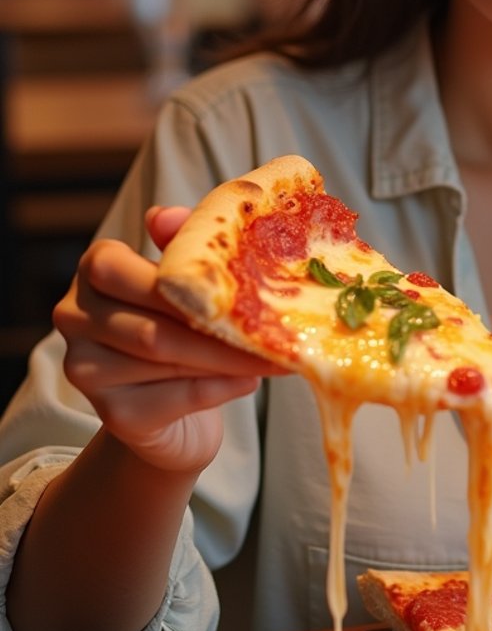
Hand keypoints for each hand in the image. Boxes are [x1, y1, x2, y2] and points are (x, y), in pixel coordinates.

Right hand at [53, 206, 282, 475]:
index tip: (246, 286)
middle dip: (219, 329)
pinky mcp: (112, 414)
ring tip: (276, 354)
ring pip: (165, 360)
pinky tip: (249, 380)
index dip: (185, 282)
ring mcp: (86, 368)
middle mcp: (76, 316)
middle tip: (276, 330)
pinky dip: (219, 388)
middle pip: (152, 323)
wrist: (172, 409)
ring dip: (229, 359)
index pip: (125, 269)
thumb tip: (166, 216)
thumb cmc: (182, 326)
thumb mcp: (187, 280)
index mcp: (94, 268)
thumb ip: (182, 243)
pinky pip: (175, 396)